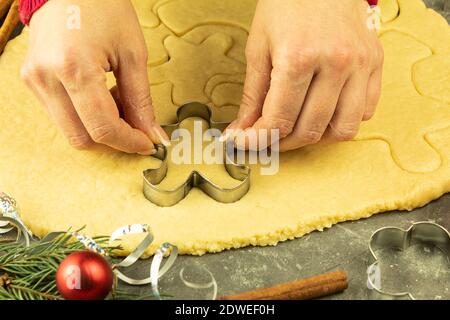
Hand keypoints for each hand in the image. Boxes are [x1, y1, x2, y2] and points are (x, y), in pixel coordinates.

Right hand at [21, 0, 168, 154]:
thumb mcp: (133, 54)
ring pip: (70, 131)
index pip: (102, 128)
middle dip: (114, 141)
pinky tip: (102, 97)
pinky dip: (86, 117)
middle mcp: (46, 78)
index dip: (129, 142)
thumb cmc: (104, 9)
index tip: (148, 143)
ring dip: (100, 129)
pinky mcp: (32, 81)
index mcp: (74, 68)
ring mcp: (35, 80)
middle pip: (82, 138)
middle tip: (137, 128)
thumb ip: (141, 100)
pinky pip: (61, 116)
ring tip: (119, 102)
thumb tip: (152, 134)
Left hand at [229, 0, 383, 150]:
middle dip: (282, 143)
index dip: (258, 139)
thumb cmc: (285, 6)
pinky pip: (365, 111)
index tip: (246, 143)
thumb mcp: (258, 48)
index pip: (279, 119)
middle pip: (309, 130)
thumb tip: (243, 131)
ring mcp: (360, 64)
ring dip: (315, 138)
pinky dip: (343, 121)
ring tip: (296, 129)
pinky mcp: (375, 63)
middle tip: (267, 139)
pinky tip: (324, 113)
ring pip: (342, 129)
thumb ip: (252, 96)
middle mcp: (335, 63)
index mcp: (299, 58)